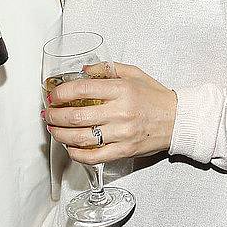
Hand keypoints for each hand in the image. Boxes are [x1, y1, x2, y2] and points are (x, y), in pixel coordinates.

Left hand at [43, 63, 176, 164]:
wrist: (179, 120)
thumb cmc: (155, 97)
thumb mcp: (134, 73)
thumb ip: (106, 69)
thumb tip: (82, 71)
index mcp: (122, 90)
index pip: (82, 90)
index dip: (61, 93)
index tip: (53, 95)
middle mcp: (121, 112)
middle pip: (76, 116)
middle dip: (55, 116)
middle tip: (48, 114)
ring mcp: (122, 134)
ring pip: (81, 138)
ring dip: (61, 134)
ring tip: (53, 129)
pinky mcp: (125, 151)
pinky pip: (95, 156)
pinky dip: (77, 154)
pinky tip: (70, 147)